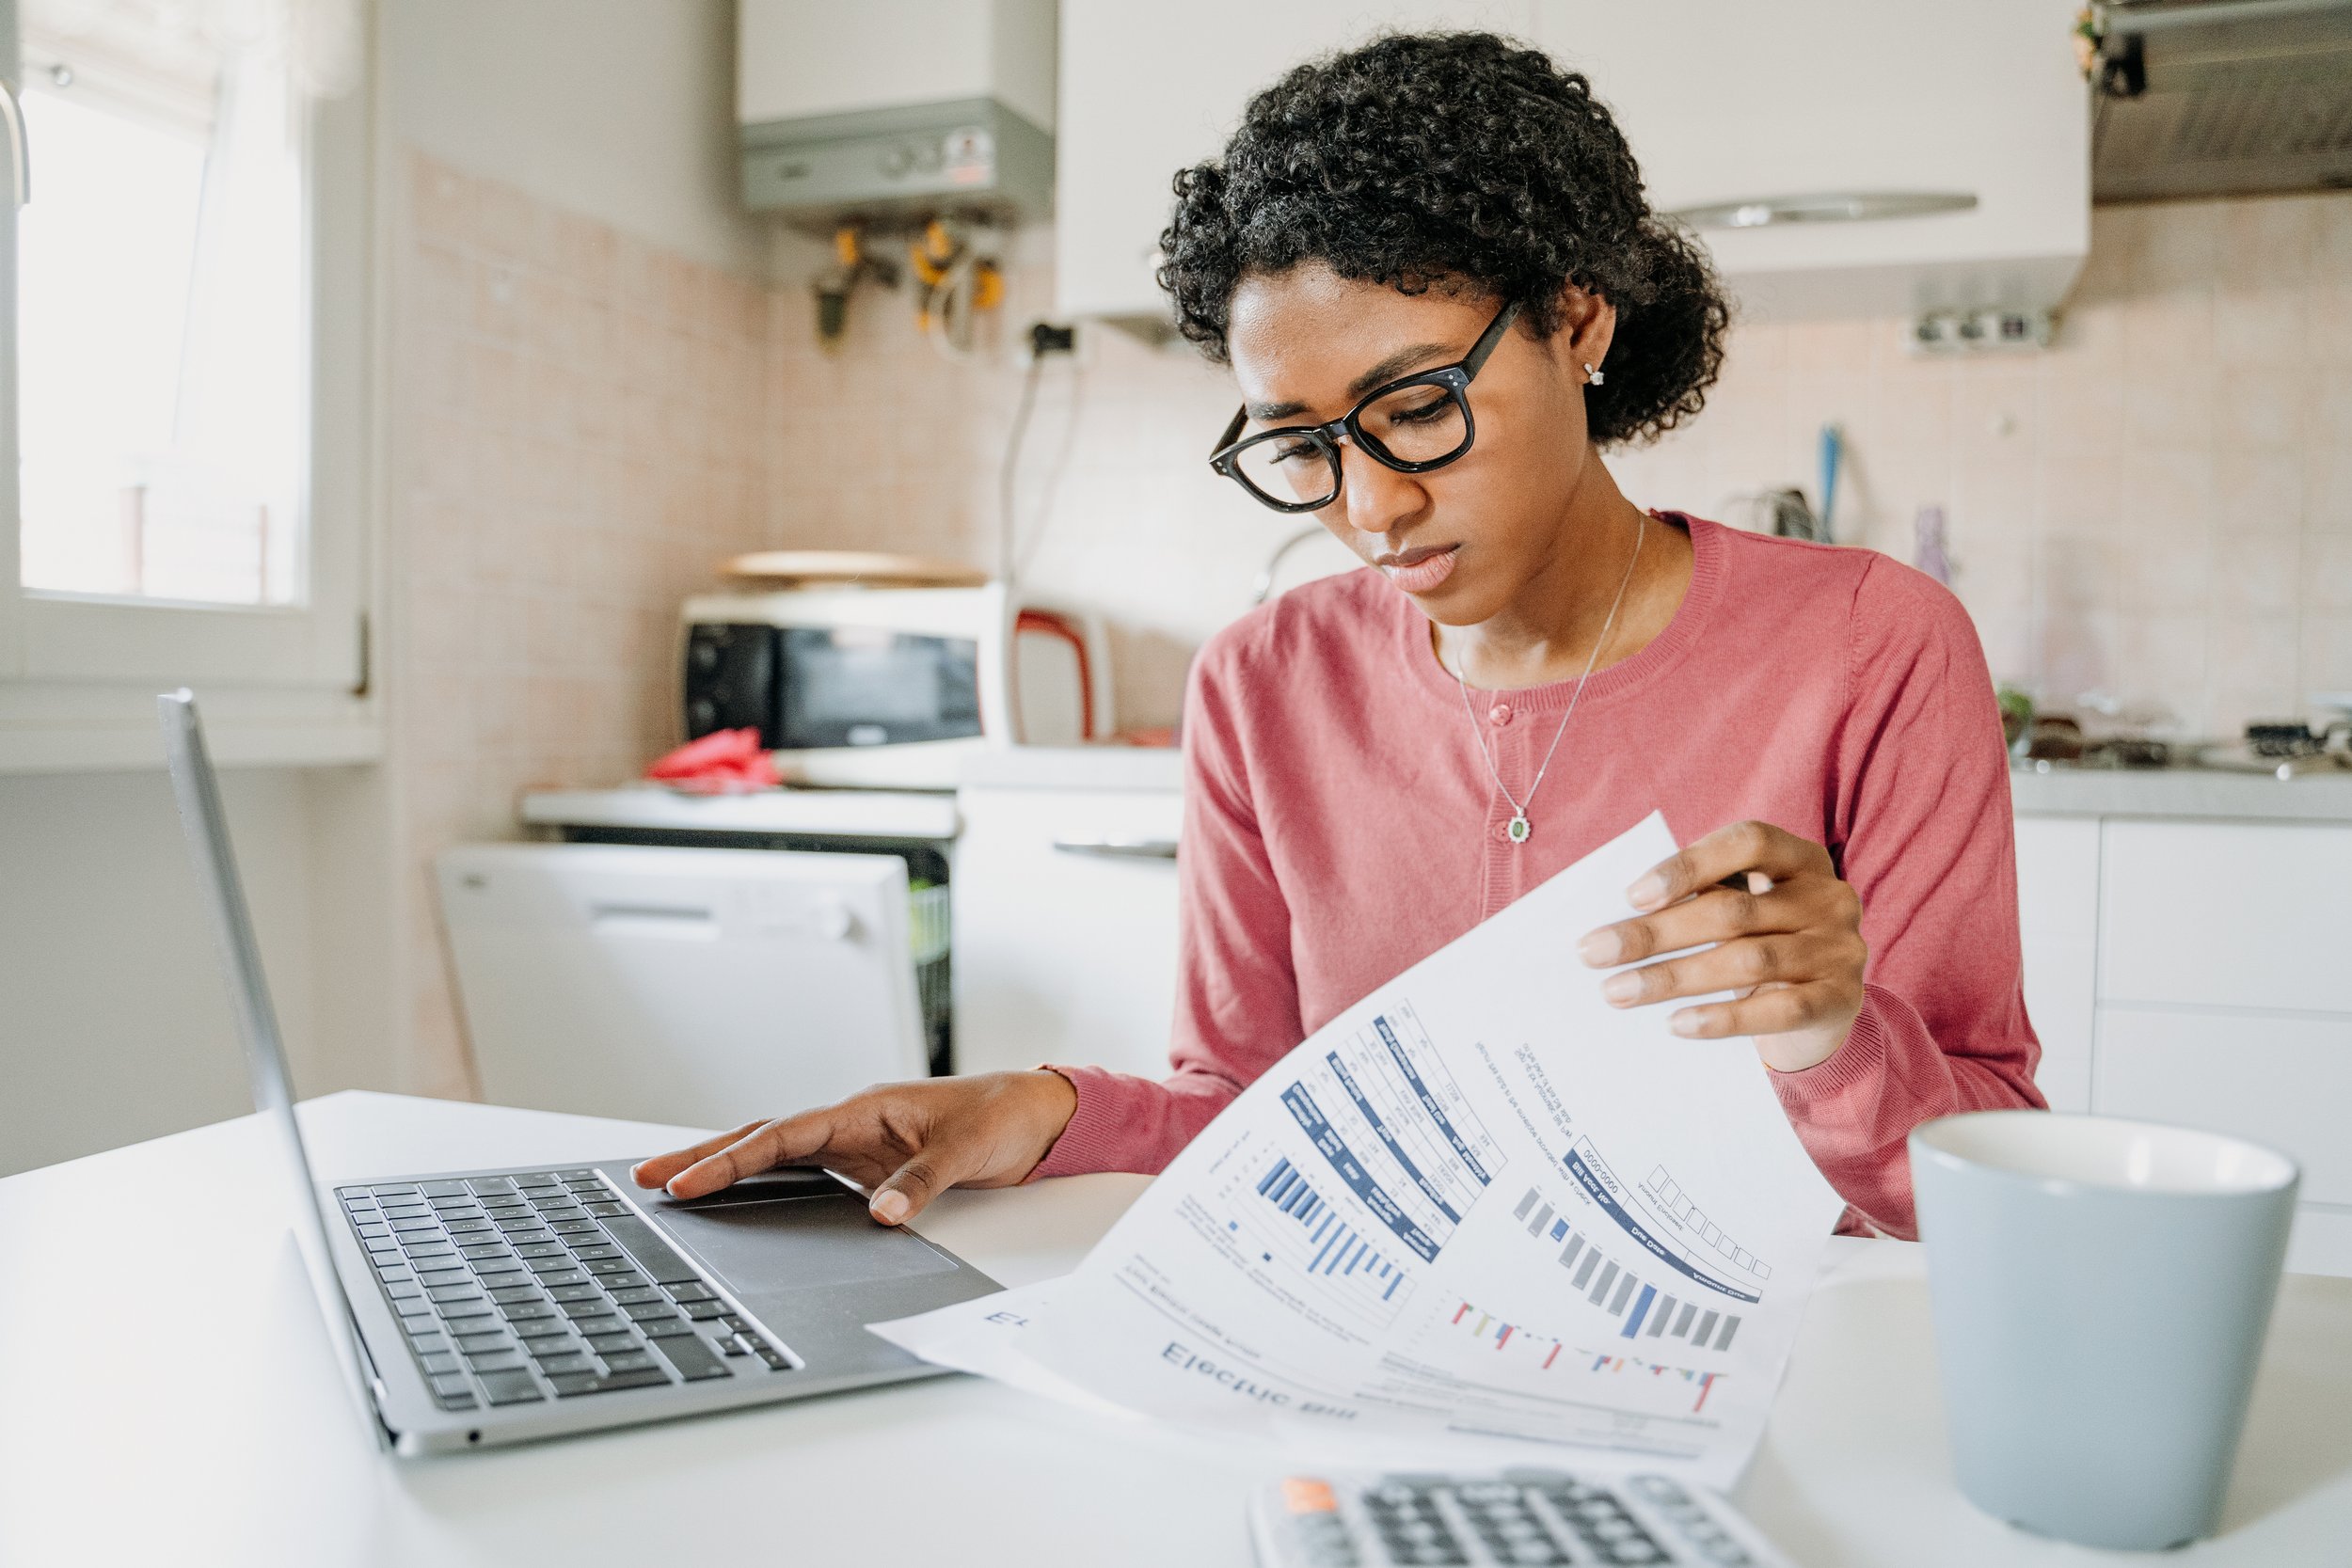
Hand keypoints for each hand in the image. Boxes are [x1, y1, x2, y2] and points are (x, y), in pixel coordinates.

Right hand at [630, 1070, 1080, 1225]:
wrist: (1032, 1113)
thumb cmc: (1000, 1117)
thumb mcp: (966, 1152)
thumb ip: (920, 1183)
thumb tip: (880, 1215)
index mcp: (864, 1109)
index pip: (783, 1135)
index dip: (734, 1159)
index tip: (689, 1181)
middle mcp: (849, 1123)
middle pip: (761, 1138)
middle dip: (703, 1157)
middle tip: (644, 1177)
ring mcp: (851, 1143)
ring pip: (773, 1152)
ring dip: (724, 1166)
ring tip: (668, 1184)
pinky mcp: (861, 1163)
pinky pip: (799, 1171)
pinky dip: (760, 1178)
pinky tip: (733, 1195)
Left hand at [1576, 820, 1866, 1072]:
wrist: (1824, 1009)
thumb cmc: (1761, 943)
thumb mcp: (1742, 910)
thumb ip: (1700, 901)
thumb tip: (1618, 923)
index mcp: (1801, 859)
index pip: (1749, 843)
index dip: (1689, 865)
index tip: (1631, 895)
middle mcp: (1829, 897)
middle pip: (1734, 911)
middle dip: (1656, 933)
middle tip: (1594, 952)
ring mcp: (1840, 949)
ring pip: (1748, 961)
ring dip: (1674, 978)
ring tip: (1619, 992)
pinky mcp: (1842, 1000)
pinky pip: (1779, 1010)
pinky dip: (1724, 1018)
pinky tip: (1677, 1024)